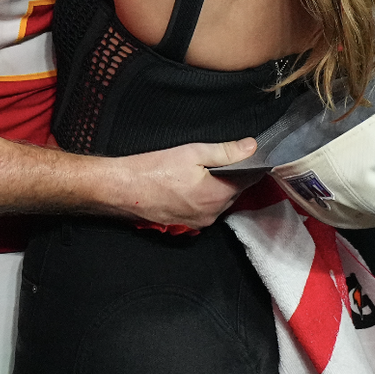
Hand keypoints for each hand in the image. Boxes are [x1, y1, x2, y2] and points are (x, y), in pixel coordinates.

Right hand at [109, 137, 256, 228]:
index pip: (249, 180)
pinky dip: (204, 198)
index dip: (253, 165)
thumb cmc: (153, 170)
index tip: (252, 154)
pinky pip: (205, 210)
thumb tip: (251, 147)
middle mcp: (212, 215)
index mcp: (217, 196)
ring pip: (220, 202)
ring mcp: (198, 223)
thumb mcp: (192, 152)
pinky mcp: (185, 226)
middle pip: (235, 192)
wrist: (121, 190)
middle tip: (224, 158)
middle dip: (234, 176)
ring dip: (218, 188)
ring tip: (203, 171)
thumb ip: (226, 151)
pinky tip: (190, 185)